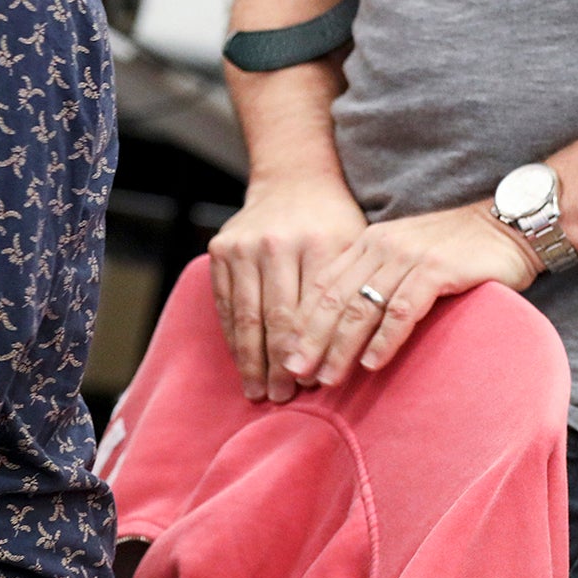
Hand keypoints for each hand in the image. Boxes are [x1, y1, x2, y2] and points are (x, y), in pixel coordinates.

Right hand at [205, 173, 366, 403]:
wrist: (293, 180)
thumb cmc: (333, 223)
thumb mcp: (356, 248)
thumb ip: (354, 294)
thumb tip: (347, 358)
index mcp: (319, 242)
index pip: (314, 311)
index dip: (311, 352)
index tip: (311, 385)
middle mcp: (278, 242)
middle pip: (276, 318)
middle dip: (278, 364)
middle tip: (281, 397)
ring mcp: (244, 246)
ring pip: (246, 315)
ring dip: (251, 359)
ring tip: (258, 391)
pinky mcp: (220, 249)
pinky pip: (225, 303)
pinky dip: (233, 336)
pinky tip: (242, 361)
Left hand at [286, 203, 542, 387]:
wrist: (506, 227)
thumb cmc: (454, 253)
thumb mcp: (403, 261)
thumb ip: (374, 284)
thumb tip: (340, 331)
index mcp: (367, 244)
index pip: (322, 286)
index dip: (301, 324)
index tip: (287, 358)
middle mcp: (381, 246)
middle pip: (333, 298)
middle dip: (311, 339)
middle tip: (295, 374)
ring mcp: (407, 256)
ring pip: (362, 306)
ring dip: (341, 346)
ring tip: (327, 378)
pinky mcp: (436, 269)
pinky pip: (401, 310)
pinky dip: (384, 339)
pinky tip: (372, 363)